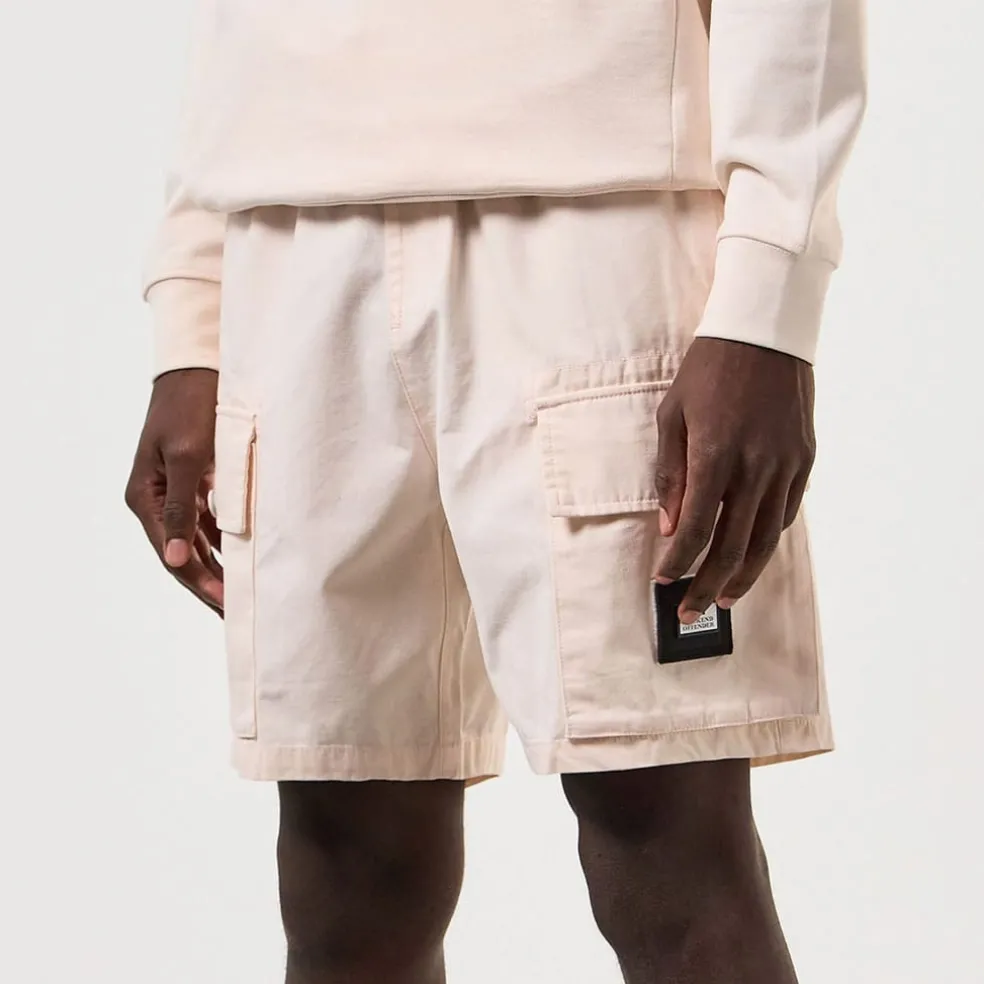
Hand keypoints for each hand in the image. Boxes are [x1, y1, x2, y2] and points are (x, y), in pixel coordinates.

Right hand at [125, 368, 223, 613]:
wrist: (199, 369)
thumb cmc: (191, 407)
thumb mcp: (187, 457)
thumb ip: (182, 508)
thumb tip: (178, 557)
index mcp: (145, 497)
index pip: (174, 554)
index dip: (200, 581)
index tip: (227, 605)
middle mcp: (155, 500)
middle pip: (183, 554)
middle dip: (209, 584)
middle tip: (236, 614)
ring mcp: (174, 492)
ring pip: (197, 542)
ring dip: (217, 567)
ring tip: (241, 596)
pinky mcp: (195, 483)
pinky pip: (208, 523)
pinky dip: (224, 543)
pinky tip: (242, 562)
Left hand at [653, 338, 814, 623]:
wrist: (765, 334)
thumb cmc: (708, 371)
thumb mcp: (672, 416)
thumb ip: (670, 475)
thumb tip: (669, 527)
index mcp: (714, 456)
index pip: (693, 530)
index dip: (676, 563)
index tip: (661, 581)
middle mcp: (754, 468)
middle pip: (730, 547)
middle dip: (705, 586)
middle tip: (688, 612)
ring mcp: (785, 467)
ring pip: (765, 540)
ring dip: (742, 577)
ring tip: (724, 600)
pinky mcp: (804, 461)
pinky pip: (786, 514)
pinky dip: (766, 542)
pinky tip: (750, 557)